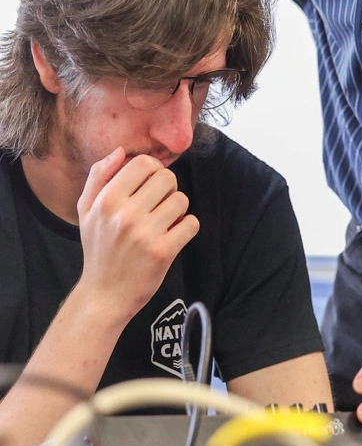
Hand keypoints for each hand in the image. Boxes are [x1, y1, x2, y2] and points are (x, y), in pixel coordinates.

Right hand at [76, 147, 199, 322]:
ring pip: (181, 200)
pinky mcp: (163, 251)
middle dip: (167, 189)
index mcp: (106, 201)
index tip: (150, 184)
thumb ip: (99, 175)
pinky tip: (172, 236)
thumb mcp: (86, 210)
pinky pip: (191, 223)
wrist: (104, 295)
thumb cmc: (98, 248)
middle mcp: (125, 215)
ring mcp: (145, 234)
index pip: (144, 163)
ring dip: (177, 210)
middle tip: (157, 205)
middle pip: (167, 178)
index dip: (153, 169)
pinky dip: (186, 228)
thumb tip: (120, 151)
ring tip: (163, 222)